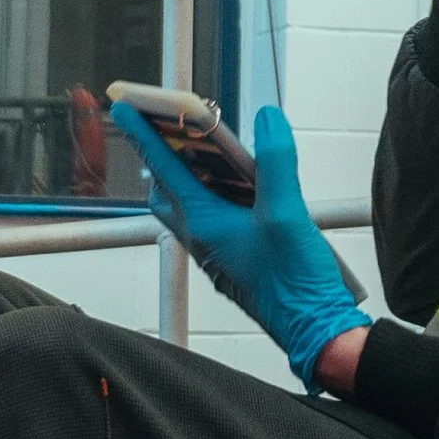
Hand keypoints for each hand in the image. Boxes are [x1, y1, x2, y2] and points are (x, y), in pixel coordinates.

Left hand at [112, 102, 368, 388]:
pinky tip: (243, 189)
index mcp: (204, 224)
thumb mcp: (287, 214)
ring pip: (189, 206)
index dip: (143, 134)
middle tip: (168, 129)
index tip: (124, 108)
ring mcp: (216, 251)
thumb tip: (267, 120)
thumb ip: (276, 163)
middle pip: (167, 190)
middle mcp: (202, 238)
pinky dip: (215, 197)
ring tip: (209, 151)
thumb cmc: (295, 284)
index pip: (164, 169)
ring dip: (191, 177)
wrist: (314, 330)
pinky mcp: (233, 260)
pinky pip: (211, 221)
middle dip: (162, 158)